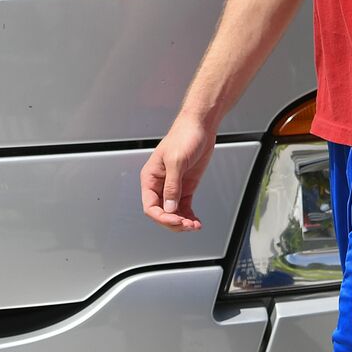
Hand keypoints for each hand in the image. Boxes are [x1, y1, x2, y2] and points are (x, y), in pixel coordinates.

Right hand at [140, 113, 215, 231]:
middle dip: (173, 222)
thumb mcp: (176, 160)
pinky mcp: (186, 185)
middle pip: (162, 212)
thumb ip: (172, 185)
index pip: (150, 206)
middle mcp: (160, 184)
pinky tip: (195, 222)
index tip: (176, 221)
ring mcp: (174, 186)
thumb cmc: (185, 135)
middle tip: (187, 226)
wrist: (201, 125)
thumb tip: (169, 207)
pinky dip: (189, 216)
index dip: (162, 217)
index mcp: (150, 177)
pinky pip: (184, 206)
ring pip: (173, 212)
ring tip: (194, 226)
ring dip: (182, 221)